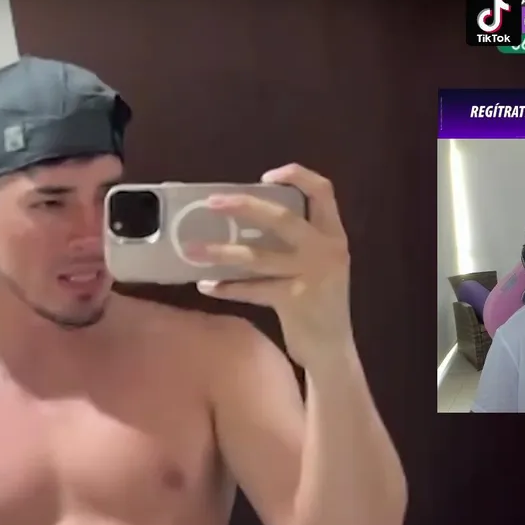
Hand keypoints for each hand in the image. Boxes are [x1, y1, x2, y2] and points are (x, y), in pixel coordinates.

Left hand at [191, 164, 352, 357]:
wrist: (333, 350)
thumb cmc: (319, 303)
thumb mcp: (321, 264)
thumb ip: (298, 241)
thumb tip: (248, 218)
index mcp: (333, 234)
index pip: (323, 191)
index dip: (296, 175)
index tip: (265, 175)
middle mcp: (327, 249)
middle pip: (282, 217)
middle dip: (244, 206)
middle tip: (212, 202)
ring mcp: (312, 275)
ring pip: (257, 256)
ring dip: (221, 252)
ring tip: (191, 249)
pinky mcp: (294, 300)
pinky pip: (251, 288)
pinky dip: (226, 287)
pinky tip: (206, 285)